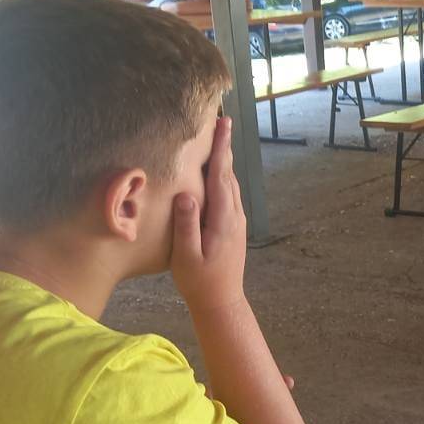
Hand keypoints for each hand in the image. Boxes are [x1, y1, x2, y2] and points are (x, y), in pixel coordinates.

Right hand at [171, 117, 246, 313]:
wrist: (222, 302)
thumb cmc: (200, 281)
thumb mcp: (186, 256)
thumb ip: (186, 226)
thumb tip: (185, 196)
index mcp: (223, 219)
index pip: (221, 176)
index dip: (221, 149)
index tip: (223, 124)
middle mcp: (235, 216)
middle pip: (229, 174)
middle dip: (225, 148)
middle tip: (222, 121)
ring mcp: (237, 221)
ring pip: (231, 184)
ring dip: (225, 161)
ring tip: (219, 140)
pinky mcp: (234, 227)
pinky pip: (229, 194)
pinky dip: (223, 177)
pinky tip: (216, 173)